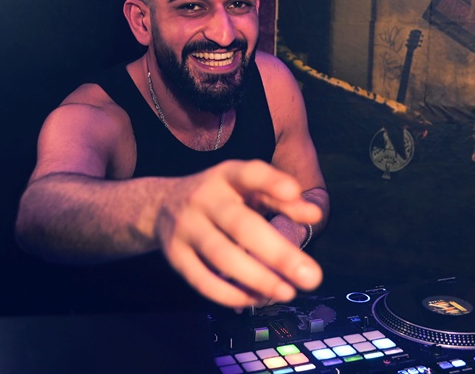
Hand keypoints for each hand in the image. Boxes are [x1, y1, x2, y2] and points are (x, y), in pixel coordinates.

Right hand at [155, 159, 323, 308]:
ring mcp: (185, 227)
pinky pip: (201, 279)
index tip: (294, 191)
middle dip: (278, 253)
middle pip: (241, 226)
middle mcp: (203, 198)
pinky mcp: (174, 255)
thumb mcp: (246, 190)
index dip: (270, 182)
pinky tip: (254, 299)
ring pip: (222, 256)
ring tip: (287, 292)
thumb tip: (314, 214)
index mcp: (226, 177)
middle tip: (312, 277)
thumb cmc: (220, 199)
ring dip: (257, 278)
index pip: (248, 174)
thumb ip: (281, 199)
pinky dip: (229, 294)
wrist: (160, 205)